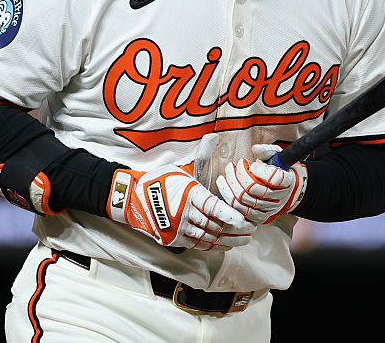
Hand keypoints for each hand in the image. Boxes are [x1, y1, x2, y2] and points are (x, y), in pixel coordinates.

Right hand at [108, 134, 253, 250]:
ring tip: (243, 239)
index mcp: (189, 193)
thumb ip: (201, 155)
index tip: (243, 221)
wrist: (133, 198)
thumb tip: (214, 136)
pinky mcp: (174, 239)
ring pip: (208, 237)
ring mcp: (179, 227)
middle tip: (251, 231)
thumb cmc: (160, 180)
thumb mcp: (181, 167)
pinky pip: (198, 245)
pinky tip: (226, 245)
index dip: (229, 215)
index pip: (212, 206)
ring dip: (228, 240)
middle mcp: (184, 212)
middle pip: (214, 225)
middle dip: (235, 230)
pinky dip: (213, 246)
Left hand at [217, 144, 307, 224]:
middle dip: (239, 175)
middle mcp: (278, 198)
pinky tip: (225, 186)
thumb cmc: (281, 172)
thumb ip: (267, 151)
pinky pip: (239, 210)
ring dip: (230, 184)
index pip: (271, 178)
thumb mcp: (277, 157)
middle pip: (252, 189)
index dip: (257, 169)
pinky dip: (229, 197)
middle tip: (234, 166)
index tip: (250, 163)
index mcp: (286, 182)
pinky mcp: (258, 217)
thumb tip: (255, 148)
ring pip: (243, 200)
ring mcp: (268, 209)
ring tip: (227, 173)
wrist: (288, 192)